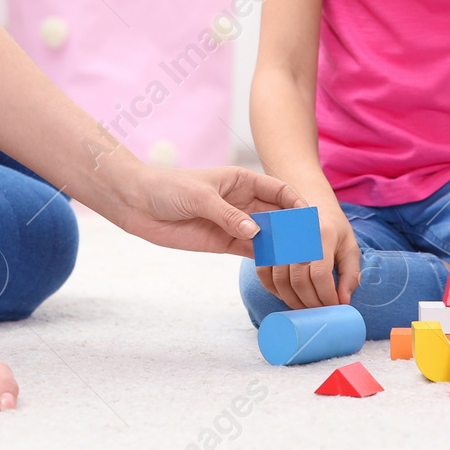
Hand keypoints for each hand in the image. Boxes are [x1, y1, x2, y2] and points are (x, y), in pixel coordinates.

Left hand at [115, 165, 308, 255]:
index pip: (280, 190)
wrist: (138, 204)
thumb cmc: (168, 188)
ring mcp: (235, 223)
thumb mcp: (200, 197)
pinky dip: (265, 259)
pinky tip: (278, 269)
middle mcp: (244, 201)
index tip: (311, 219)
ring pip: (268, 235)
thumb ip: (228, 215)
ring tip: (299, 262)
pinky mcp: (224, 242)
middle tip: (310, 247)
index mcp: (243, 180)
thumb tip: (256, 232)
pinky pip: (251, 251)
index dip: (297, 203)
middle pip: (279, 215)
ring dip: (282, 247)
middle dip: (294, 229)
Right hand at [256, 204, 360, 309]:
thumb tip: (343, 301)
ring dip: (294, 301)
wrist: (313, 205)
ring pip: (281, 282)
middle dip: (311, 303)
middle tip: (321, 310)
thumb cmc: (334, 230)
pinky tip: (288, 296)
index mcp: (322, 235)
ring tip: (307, 306)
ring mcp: (279, 241)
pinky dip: (274, 291)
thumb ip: (351, 275)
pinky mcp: (267, 246)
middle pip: (299, 281)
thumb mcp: (350, 248)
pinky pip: (264, 275)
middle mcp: (297, 237)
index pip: (320, 275)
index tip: (334, 306)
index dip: (326, 296)